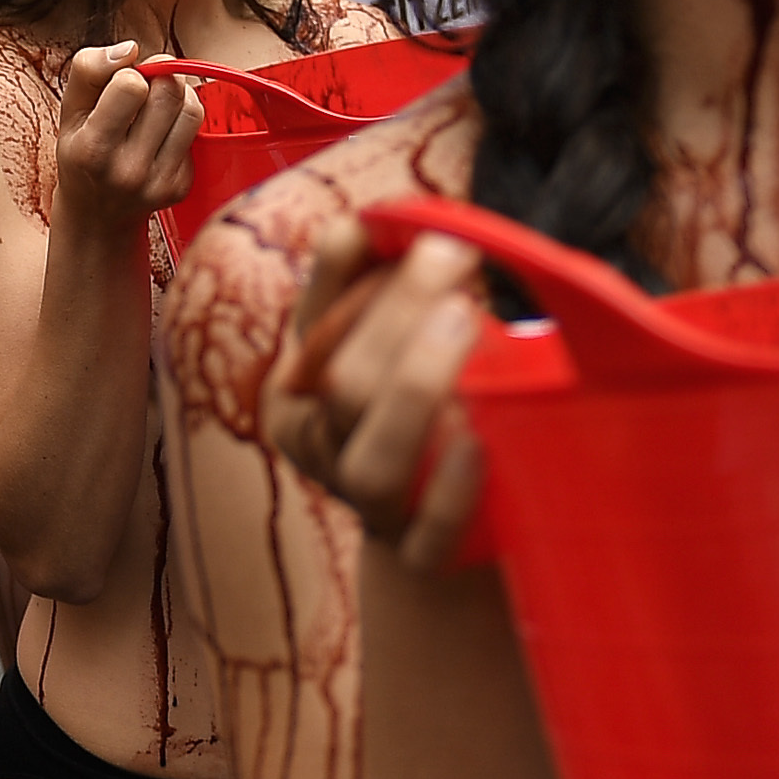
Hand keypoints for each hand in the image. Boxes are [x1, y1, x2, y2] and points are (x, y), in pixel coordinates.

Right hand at [48, 43, 202, 242]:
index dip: (128, 74)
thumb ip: (89, 70)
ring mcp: (157, 182)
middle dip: (159, 78)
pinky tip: (159, 136)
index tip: (117, 88)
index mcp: (92, 148)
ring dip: (177, 96)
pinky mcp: (180, 187)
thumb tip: (130, 48)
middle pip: (169, 91)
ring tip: (156, 106)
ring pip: (192, 109)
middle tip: (143, 89)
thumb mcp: (69, 111)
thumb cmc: (81, 153)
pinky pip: (196, 134)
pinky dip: (181, 125)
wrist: (94, 216)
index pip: (132, 85)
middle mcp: (127, 170)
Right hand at [260, 218, 495, 573]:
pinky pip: (428, 535)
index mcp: (299, 393)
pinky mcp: (419, 557)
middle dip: (397, 316)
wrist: (431, 543)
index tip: (397, 225)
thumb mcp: (378, 350)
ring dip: (418, 389)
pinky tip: (479, 444)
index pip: (310, 323)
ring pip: (375, 460)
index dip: (344, 274)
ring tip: (465, 319)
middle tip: (453, 254)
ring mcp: (369, 508)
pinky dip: (451, 492)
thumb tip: (367, 221)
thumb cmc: (408, 416)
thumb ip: (368, 289)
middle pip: (347, 385)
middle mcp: (321, 452)